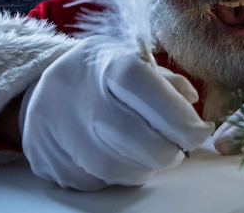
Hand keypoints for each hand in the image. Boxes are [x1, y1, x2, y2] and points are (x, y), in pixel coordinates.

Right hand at [20, 36, 213, 190]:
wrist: (43, 87)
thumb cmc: (100, 73)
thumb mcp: (133, 60)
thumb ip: (167, 83)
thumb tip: (191, 107)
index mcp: (109, 64)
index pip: (152, 94)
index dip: (183, 120)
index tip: (200, 131)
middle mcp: (81, 97)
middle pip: (144, 144)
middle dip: (170, 151)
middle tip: (174, 145)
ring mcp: (61, 133)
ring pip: (123, 170)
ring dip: (143, 165)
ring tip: (140, 147)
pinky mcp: (49, 162)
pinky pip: (98, 182)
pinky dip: (115, 173)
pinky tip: (110, 153)